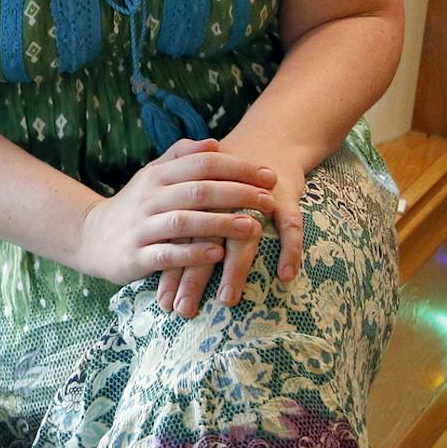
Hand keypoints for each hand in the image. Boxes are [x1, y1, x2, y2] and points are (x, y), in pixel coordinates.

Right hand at [75, 138, 276, 286]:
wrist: (89, 237)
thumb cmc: (134, 206)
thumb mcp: (152, 176)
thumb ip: (180, 157)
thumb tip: (214, 143)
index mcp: (157, 175)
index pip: (202, 164)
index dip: (238, 168)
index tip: (269, 175)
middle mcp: (149, 198)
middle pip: (198, 190)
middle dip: (237, 194)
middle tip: (269, 200)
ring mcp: (141, 227)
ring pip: (184, 222)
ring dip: (220, 223)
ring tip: (252, 227)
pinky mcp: (135, 256)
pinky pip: (167, 254)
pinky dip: (193, 254)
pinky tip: (217, 254)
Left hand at [155, 139, 306, 318]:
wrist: (270, 137)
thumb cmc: (228, 175)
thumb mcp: (200, 194)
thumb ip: (182, 222)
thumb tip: (156, 259)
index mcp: (198, 201)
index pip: (179, 241)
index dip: (171, 270)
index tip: (163, 303)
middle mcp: (222, 201)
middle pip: (203, 242)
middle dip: (192, 278)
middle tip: (183, 310)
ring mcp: (255, 199)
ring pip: (243, 237)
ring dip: (234, 270)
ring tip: (226, 301)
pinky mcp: (285, 197)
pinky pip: (290, 226)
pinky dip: (289, 250)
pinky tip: (286, 277)